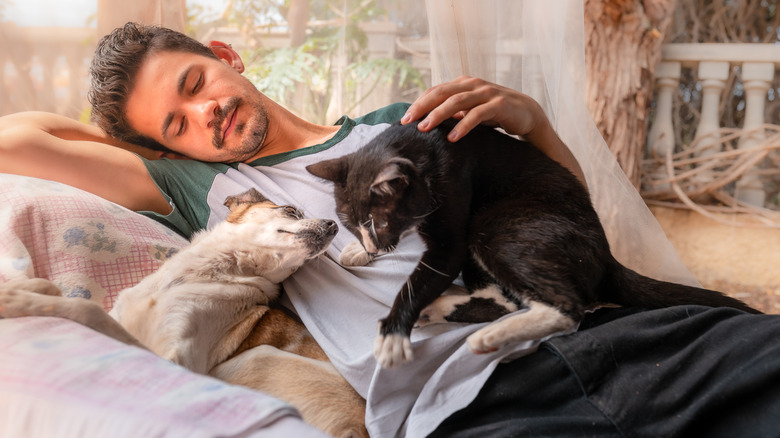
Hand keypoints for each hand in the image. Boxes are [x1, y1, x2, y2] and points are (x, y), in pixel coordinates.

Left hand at [402, 76, 586, 187]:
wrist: (527, 115)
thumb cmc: (494, 113)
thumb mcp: (469, 111)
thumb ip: (452, 112)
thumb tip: (425, 122)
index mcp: (464, 84)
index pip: (436, 91)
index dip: (419, 103)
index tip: (404, 119)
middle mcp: (473, 85)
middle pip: (442, 93)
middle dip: (423, 107)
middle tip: (408, 122)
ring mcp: (487, 93)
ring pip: (457, 101)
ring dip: (438, 114)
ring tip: (425, 128)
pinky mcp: (499, 105)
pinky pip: (477, 114)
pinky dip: (463, 125)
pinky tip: (452, 137)